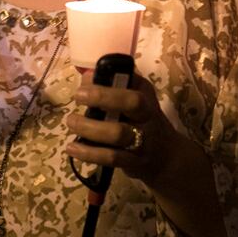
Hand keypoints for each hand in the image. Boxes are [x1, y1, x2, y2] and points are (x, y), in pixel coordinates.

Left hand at [64, 73, 184, 184]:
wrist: (166, 156)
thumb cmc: (142, 120)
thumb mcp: (134, 98)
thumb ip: (111, 86)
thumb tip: (87, 76)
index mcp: (145, 95)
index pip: (132, 83)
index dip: (108, 83)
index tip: (83, 85)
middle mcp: (148, 115)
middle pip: (132, 103)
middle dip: (103, 97)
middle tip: (77, 97)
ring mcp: (143, 139)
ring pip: (118, 133)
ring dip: (90, 128)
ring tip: (71, 123)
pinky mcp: (134, 161)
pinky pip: (111, 157)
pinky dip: (89, 153)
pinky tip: (72, 148)